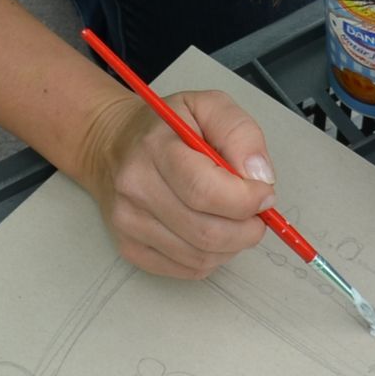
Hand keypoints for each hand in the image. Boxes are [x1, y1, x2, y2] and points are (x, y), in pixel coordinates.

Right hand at [79, 88, 276, 277]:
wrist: (110, 143)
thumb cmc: (166, 126)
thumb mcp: (209, 105)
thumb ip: (240, 133)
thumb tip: (260, 177)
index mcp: (155, 149)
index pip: (206, 191)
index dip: (246, 200)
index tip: (264, 193)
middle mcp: (136, 189)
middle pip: (206, 232)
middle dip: (247, 229)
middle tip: (257, 213)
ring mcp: (129, 223)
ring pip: (201, 257)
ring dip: (233, 245)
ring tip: (234, 219)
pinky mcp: (130, 248)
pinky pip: (188, 269)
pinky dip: (212, 257)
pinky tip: (211, 231)